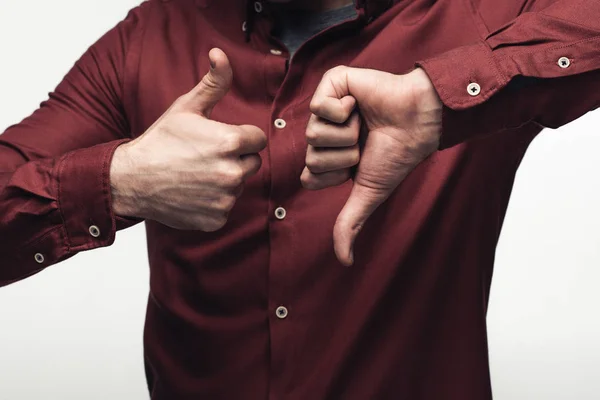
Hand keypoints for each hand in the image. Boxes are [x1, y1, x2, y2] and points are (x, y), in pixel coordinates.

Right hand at [110, 48, 266, 230]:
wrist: (131, 179)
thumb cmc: (160, 141)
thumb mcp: (186, 108)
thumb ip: (213, 83)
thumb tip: (220, 54)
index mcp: (230, 142)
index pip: (257, 139)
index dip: (240, 137)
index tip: (218, 139)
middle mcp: (232, 172)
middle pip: (252, 163)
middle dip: (236, 158)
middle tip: (206, 156)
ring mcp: (225, 198)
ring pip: (239, 185)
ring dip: (225, 180)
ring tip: (196, 174)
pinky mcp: (217, 219)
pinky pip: (226, 207)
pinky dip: (214, 202)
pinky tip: (193, 192)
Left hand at [302, 67, 441, 265]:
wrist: (418, 122)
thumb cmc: (396, 155)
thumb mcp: (369, 193)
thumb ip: (350, 223)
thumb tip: (344, 261)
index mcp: (330, 157)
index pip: (309, 177)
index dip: (335, 176)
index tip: (359, 165)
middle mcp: (325, 133)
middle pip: (311, 157)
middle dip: (343, 156)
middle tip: (365, 141)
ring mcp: (326, 109)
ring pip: (313, 134)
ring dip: (347, 134)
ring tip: (365, 124)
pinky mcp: (332, 83)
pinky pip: (318, 106)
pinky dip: (342, 110)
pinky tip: (358, 104)